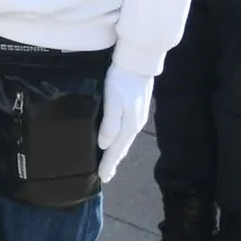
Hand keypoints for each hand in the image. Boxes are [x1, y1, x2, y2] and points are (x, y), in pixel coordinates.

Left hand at [97, 65, 153, 182]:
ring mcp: (137, 117)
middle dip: (113, 162)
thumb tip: (104, 146)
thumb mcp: (113, 102)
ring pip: (124, 140)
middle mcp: (135, 125)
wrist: (138, 61)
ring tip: (109, 161)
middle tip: (105, 175)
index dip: (109, 165)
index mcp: (129, 126)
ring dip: (117, 152)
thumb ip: (110, 125)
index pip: (116, 151)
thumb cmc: (122, 81)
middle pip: (122, 148)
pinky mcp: (136, 109)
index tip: (102, 179)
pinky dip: (120, 140)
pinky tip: (115, 139)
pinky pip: (126, 131)